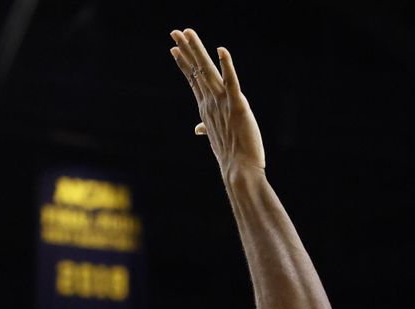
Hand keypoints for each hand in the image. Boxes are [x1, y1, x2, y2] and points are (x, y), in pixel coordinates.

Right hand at [170, 28, 265, 176]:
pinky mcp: (238, 106)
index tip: (174, 49)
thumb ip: (206, 127)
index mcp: (207, 108)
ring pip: (208, 72)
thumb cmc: (230, 155)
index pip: (193, 80)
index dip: (184, 64)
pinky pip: (232, 82)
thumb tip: (197, 129)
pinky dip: (227, 66)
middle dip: (186, 51)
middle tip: (175, 32)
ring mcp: (223, 104)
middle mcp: (211, 103)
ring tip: (188, 33)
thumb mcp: (215, 137)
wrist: (240, 170)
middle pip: (196, 71)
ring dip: (198, 51)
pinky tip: (222, 50)